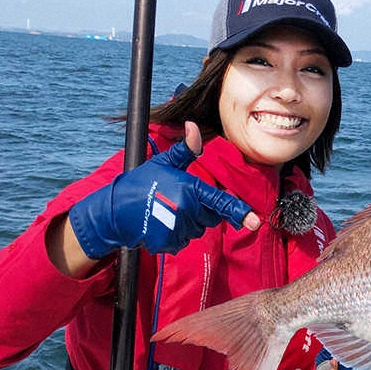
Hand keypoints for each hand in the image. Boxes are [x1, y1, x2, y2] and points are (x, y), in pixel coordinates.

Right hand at [68, 123, 257, 258]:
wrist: (114, 210)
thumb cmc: (141, 182)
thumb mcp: (164, 162)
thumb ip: (185, 149)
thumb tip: (194, 126)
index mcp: (190, 189)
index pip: (220, 201)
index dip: (240, 212)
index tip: (256, 222)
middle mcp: (187, 210)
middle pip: (211, 217)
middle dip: (202, 210)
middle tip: (180, 200)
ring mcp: (177, 228)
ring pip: (198, 229)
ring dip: (189, 223)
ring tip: (168, 211)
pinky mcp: (169, 242)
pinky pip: (183, 241)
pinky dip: (176, 235)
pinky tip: (162, 224)